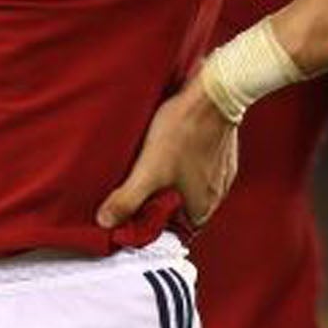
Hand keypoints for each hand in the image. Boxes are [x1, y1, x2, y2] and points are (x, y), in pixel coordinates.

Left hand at [98, 76, 237, 229]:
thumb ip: (127, 200)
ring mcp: (221, 175)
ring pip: (188, 188)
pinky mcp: (222, 154)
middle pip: (179, 210)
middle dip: (156, 202)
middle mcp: (216, 197)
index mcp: (201, 210)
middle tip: (134, 187)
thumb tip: (105, 222)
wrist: (212, 95)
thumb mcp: (147, 171)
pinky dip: (182, 164)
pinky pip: (198, 168)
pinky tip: (168, 150)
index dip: (150, 224)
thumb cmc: (182, 132)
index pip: (173, 232)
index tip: (132, 213)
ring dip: (168, 182)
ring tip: (147, 167)